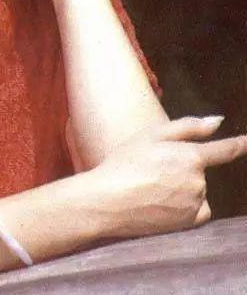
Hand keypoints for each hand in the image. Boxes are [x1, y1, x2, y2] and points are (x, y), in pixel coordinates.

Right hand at [89, 116, 246, 238]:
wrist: (109, 201)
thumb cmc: (126, 162)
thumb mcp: (151, 135)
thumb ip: (189, 127)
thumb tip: (217, 121)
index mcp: (192, 156)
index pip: (225, 150)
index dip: (238, 145)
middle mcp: (199, 181)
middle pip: (201, 171)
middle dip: (183, 167)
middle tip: (152, 168)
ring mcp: (196, 204)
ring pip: (198, 190)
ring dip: (183, 186)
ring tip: (151, 186)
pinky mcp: (189, 222)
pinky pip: (198, 210)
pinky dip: (186, 205)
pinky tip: (163, 202)